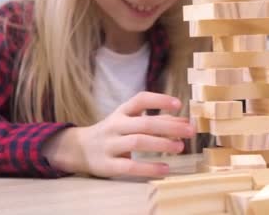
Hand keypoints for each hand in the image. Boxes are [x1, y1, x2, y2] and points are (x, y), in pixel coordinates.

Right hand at [42, 92, 195, 177]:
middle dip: (169, 127)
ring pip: (137, 142)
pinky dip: (148, 168)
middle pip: (144, 123)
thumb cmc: (114, 133)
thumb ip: (157, 121)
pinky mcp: (107, 165)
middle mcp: (115, 126)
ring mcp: (110, 145)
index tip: (178, 104)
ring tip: (180, 147)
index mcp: (122, 112)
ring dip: (161, 144)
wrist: (78, 150)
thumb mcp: (130, 122)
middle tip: (190, 131)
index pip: (140, 100)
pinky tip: (165, 168)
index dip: (159, 100)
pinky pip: (129, 166)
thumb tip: (185, 122)